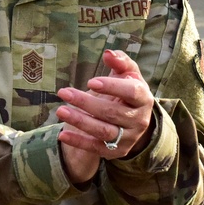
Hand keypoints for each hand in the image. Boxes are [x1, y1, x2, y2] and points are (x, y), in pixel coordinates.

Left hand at [56, 50, 155, 172]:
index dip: (112, 87)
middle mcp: (139, 120)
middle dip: (86, 102)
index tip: (90, 82)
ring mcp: (128, 137)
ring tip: (60, 110)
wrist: (132, 119)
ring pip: (104, 131)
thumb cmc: (126, 90)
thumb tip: (109, 53)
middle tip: (63, 92)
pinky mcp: (116, 150)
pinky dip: (79, 142)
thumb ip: (120, 61)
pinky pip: (97, 148)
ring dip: (81, 121)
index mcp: (143, 99)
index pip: (132, 92)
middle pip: (112, 112)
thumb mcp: (127, 73)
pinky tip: (62, 135)